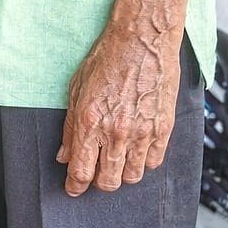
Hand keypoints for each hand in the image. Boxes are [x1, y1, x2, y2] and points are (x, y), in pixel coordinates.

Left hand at [57, 25, 181, 195]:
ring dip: (122, 173)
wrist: (143, 39)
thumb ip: (70, 126)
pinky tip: (136, 148)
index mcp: (90, 121)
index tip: (73, 188)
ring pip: (132, 177)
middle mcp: (116, 132)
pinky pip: (153, 163)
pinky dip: (143, 161)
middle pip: (108, 182)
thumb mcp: (77, 88)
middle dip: (98, 181)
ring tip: (118, 158)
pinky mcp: (163, 128)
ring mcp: (142, 132)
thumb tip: (64, 155)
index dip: (75, 186)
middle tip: (96, 171)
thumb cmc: (107, 57)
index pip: (81, 171)